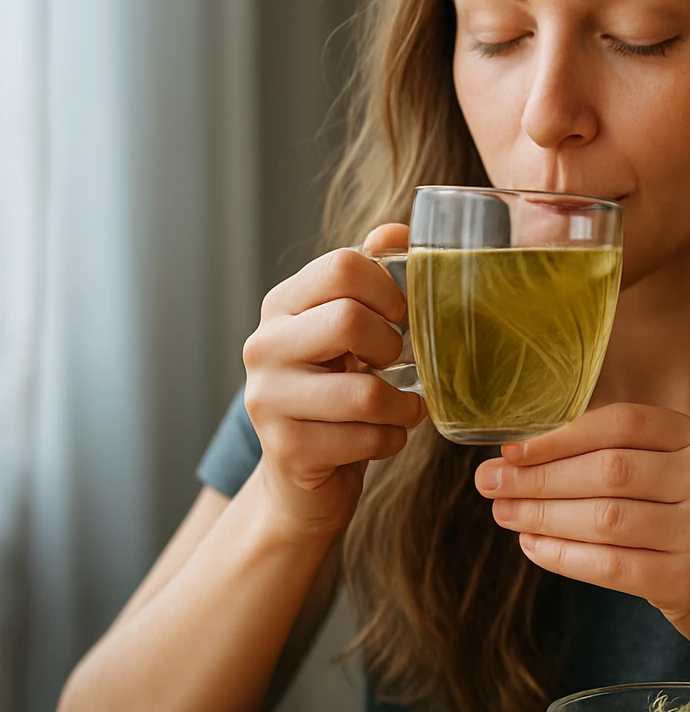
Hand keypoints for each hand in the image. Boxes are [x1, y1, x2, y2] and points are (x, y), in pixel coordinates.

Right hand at [242, 223, 425, 540]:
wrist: (302, 479)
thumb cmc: (338, 392)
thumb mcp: (351, 330)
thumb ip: (372, 277)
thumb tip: (394, 232)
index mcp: (282, 306)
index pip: (343, 266)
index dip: (389, 290)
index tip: (398, 316)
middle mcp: (264, 346)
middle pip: (350, 320)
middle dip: (393, 346)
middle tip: (396, 364)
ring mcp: (267, 399)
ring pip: (365, 392)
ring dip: (403, 405)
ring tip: (403, 408)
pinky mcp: (286, 450)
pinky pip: (368, 438)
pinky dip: (392, 440)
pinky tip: (383, 437)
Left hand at [474, 404, 689, 655]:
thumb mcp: (681, 471)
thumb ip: (621, 455)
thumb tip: (525, 454)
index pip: (621, 423)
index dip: (560, 435)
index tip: (509, 449)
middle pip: (607, 471)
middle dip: (539, 478)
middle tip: (490, 484)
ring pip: (604, 519)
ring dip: (543, 517)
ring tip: (504, 515)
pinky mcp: (689, 581)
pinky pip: (611, 566)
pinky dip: (564, 557)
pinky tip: (534, 548)